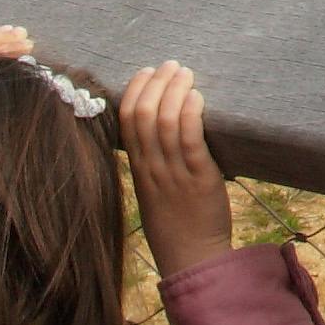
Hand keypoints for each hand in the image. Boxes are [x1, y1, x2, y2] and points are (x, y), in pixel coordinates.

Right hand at [121, 60, 235, 278]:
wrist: (192, 258)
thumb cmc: (176, 225)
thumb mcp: (153, 191)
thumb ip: (153, 163)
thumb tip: (163, 129)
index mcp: (138, 169)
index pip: (126, 120)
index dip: (135, 90)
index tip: (147, 71)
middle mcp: (151, 168)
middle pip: (144, 114)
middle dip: (157, 82)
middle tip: (172, 65)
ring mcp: (173, 173)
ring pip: (166, 121)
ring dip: (176, 90)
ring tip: (187, 74)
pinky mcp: (198, 178)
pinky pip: (189, 139)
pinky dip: (191, 112)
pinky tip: (197, 98)